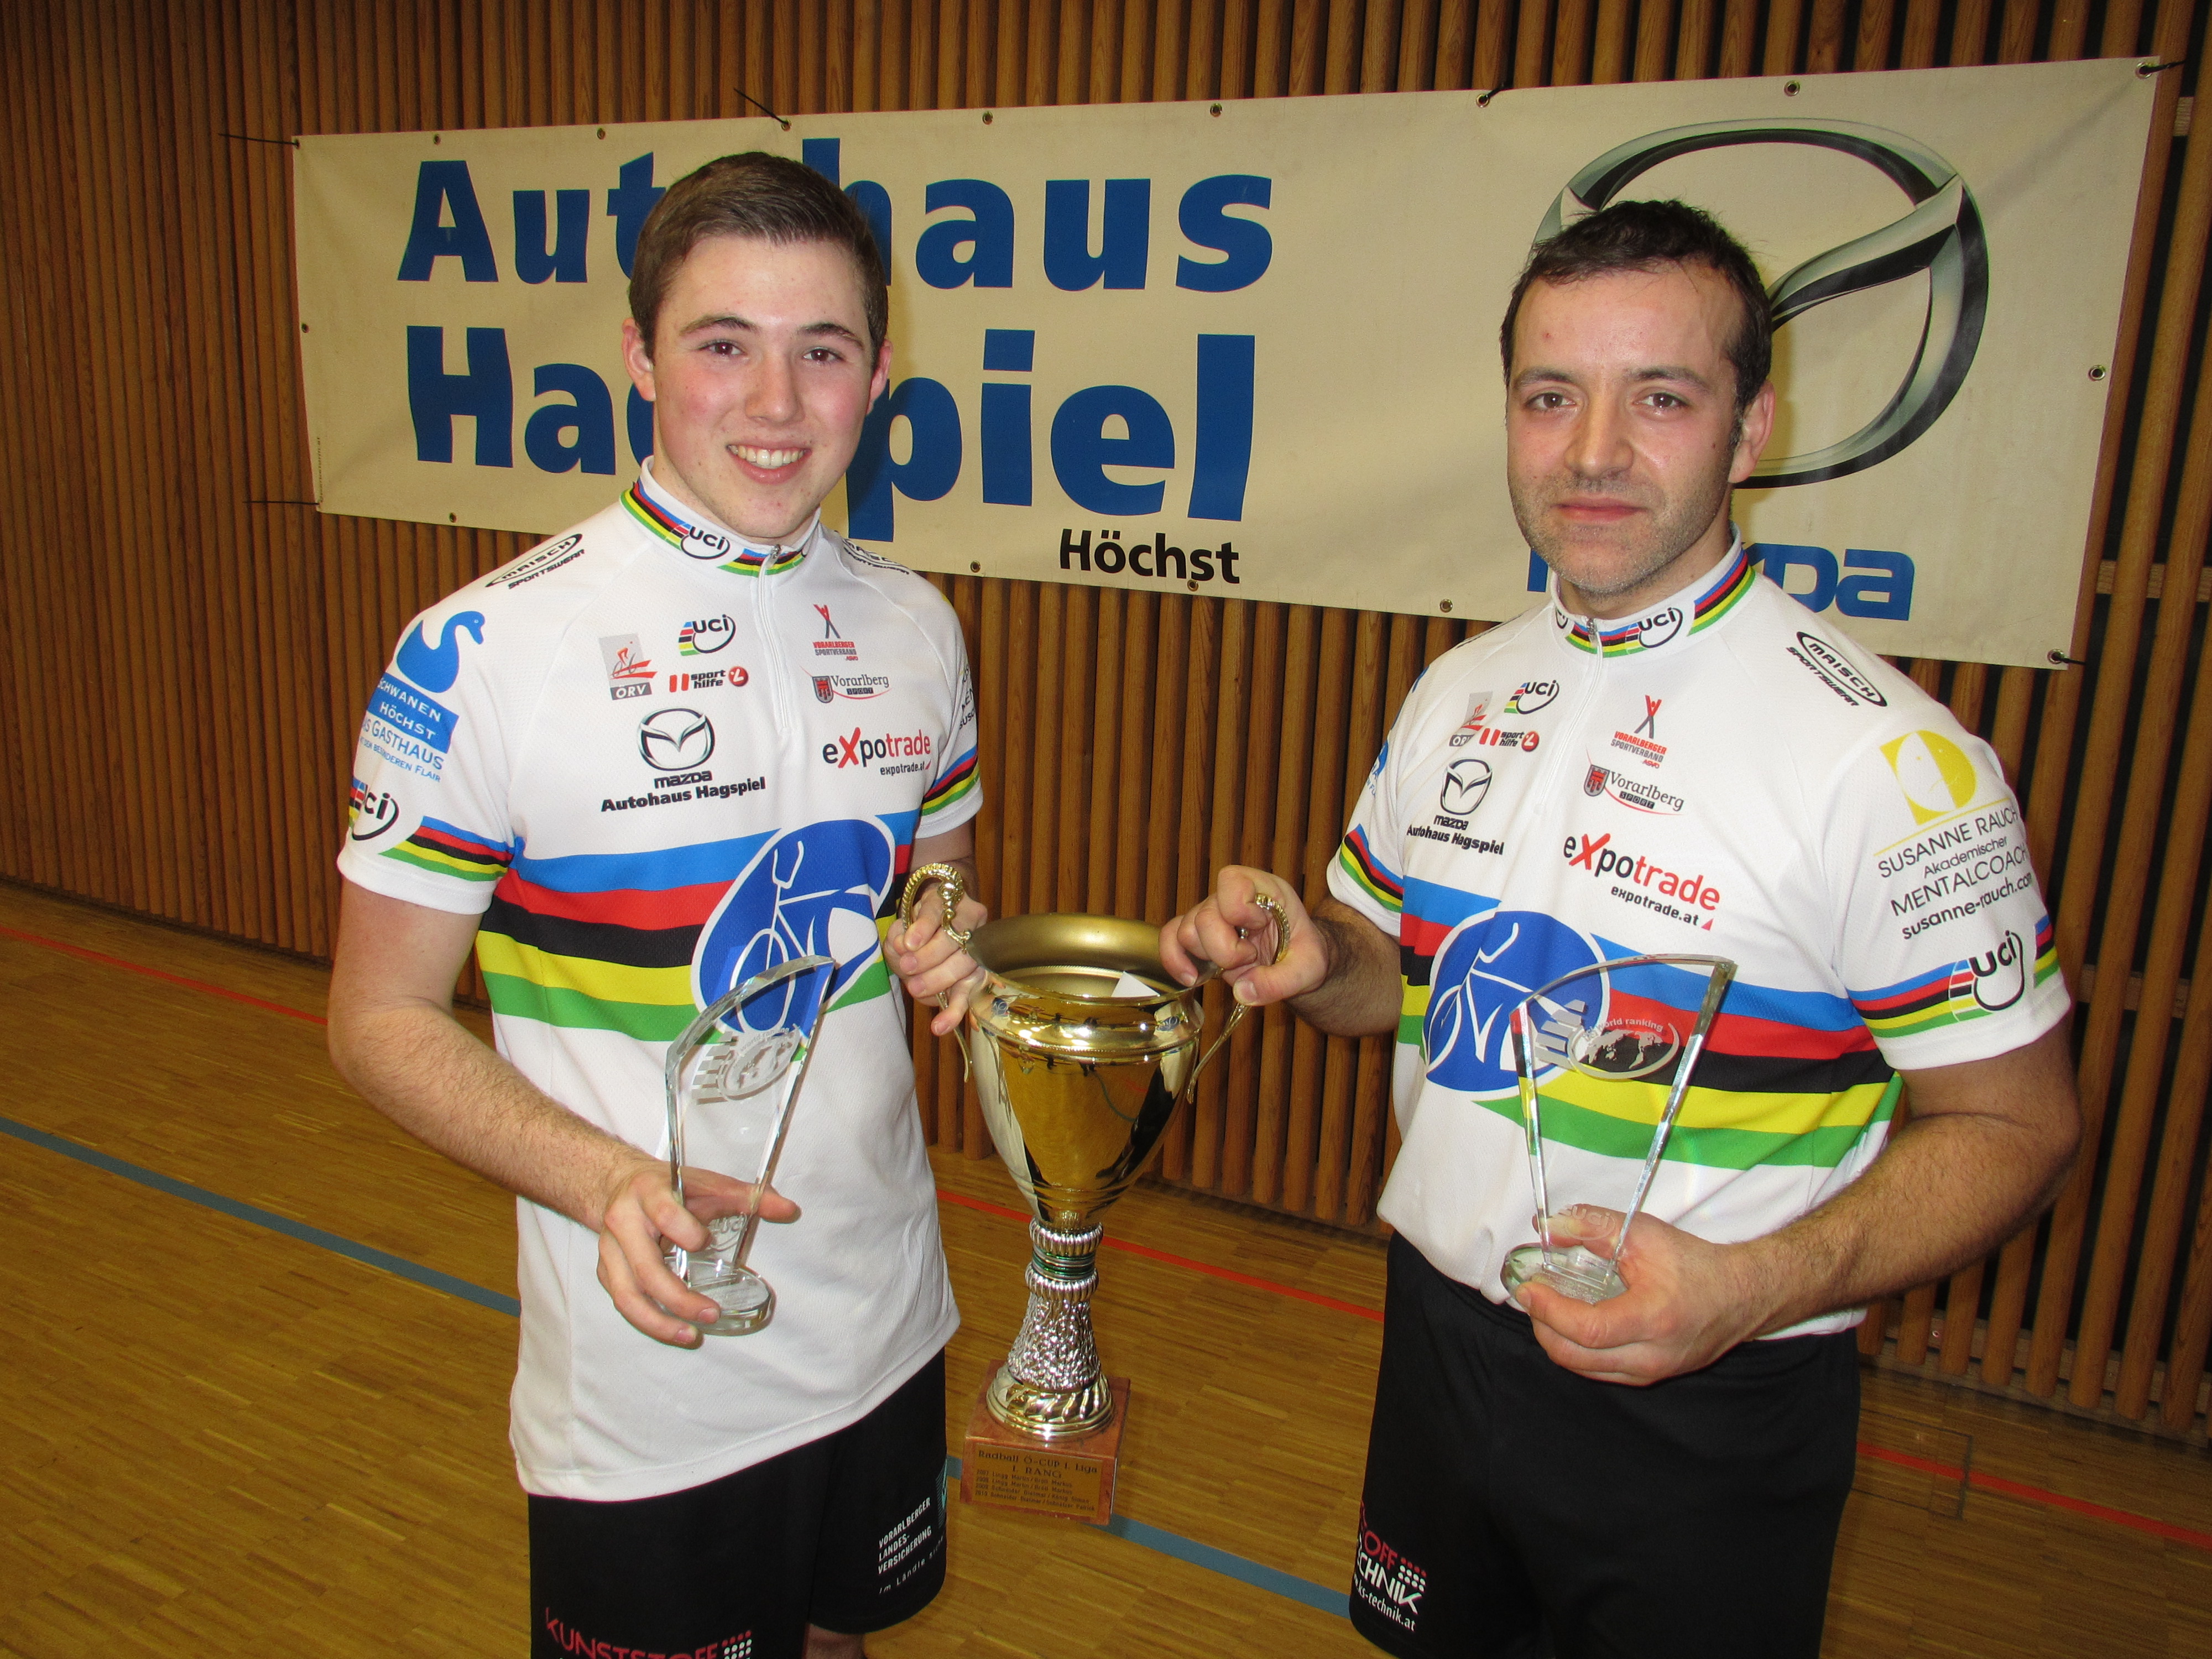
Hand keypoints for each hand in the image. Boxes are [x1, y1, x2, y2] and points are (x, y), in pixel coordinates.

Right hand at [593, 1152, 800, 1346]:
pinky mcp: (605, 1271)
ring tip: (690, 1336)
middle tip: (710, 1314)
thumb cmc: (669, 1187)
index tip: (706, 1241)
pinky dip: (648, 1320)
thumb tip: (789, 1210)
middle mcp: (623, 1223)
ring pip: (627, 1295)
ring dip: (658, 1322)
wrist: (619, 1185)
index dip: (687, 1232)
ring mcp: (610, 1251)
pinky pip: (624, 1302)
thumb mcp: (706, 1184)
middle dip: (678, 1298)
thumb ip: (747, 1197)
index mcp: (649, 1193)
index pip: (664, 1215)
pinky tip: (673, 1329)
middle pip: (646, 1268)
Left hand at [887, 884, 988, 1035]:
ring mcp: (978, 951)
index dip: (924, 927)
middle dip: (929, 958)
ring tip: (915, 988)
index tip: (907, 942)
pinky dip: (952, 1013)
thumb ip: (901, 933)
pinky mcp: (977, 977)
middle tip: (907, 967)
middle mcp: (971, 922)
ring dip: (937, 980)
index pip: (938, 911)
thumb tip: (903, 948)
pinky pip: (967, 996)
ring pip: (964, 966)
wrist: (946, 922)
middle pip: (956, 941)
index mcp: (949, 901)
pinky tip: (940, 1027)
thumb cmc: (921, 922)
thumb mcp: (905, 920)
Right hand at [1159, 865, 1325, 1007]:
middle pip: (1204, 916)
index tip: (1259, 928)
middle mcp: (1231, 897)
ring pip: (1186, 931)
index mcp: (1264, 890)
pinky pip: (1170, 939)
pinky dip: (1174, 959)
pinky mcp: (1198, 935)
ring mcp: (1211, 914)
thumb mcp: (1308, 970)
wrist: (1297, 963)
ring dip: (1208, 956)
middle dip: (1225, 949)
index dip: (1239, 910)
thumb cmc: (1305, 955)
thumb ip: (1281, 982)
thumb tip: (1242, 991)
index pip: (1232, 881)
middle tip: (1251, 958)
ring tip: (1234, 965)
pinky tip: (1191, 978)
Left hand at [1509, 1206, 1779, 1384]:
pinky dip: (1577, 1350)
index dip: (1549, 1310)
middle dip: (1543, 1326)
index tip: (1528, 1288)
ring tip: (1547, 1308)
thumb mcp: (1644, 1234)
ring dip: (1556, 1340)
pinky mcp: (1650, 1377)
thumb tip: (1549, 1229)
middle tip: (1531, 1297)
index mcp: (1653, 1320)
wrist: (1740, 1295)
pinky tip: (1571, 1324)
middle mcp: (1652, 1356)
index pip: (1586, 1329)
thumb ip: (1594, 1227)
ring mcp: (1651, 1373)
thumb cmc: (1696, 1264)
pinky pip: (1600, 1371)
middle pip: (1577, 1357)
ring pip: (1584, 1369)